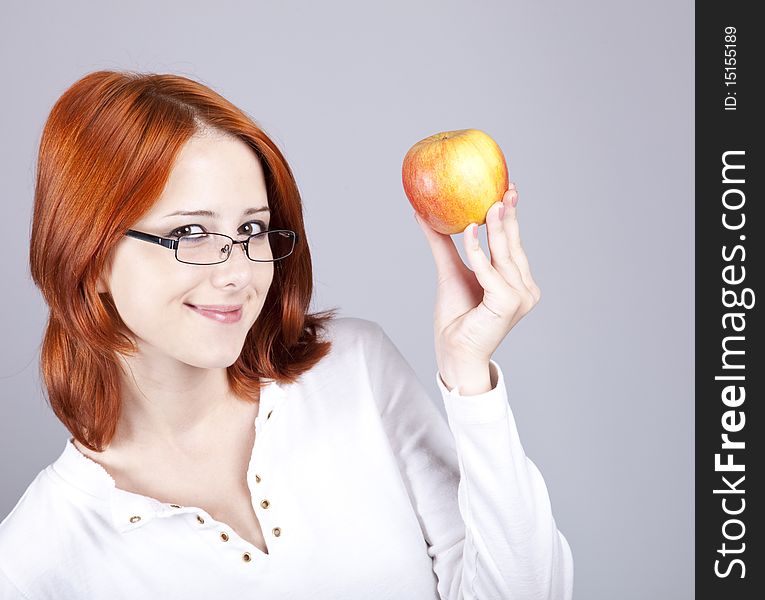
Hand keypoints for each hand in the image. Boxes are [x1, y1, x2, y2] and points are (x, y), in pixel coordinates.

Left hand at [414, 183, 541, 389]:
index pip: (513, 244)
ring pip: (504, 255)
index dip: (511, 217)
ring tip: (488, 204)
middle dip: (509, 216)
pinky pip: (490, 271)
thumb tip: (423, 214)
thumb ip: (442, 244)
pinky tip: (468, 231)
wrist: (453, 351)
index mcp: (517, 282)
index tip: (508, 189)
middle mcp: (524, 289)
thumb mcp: (449, 271)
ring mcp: (520, 297)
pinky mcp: (508, 303)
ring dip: (495, 229)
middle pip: (513, 246)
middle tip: (505, 189)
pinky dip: (477, 252)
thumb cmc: (455, 318)